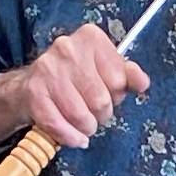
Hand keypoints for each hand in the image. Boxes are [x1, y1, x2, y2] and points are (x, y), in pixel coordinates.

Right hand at [17, 23, 148, 150]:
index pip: (118, 80)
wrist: (35, 84)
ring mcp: (48, 68)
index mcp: (91, 38)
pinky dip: (69, 137)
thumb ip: (127, 75)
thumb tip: (142, 82)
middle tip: (92, 110)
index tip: (106, 92)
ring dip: (86, 128)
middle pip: (101, 100)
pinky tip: (73, 135)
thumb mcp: (106, 71)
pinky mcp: (33, 91)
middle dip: (101, 114)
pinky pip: (59, 125)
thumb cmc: (77, 79)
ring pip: (81, 116)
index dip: (115, 94)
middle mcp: (67, 47)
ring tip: (82, 121)